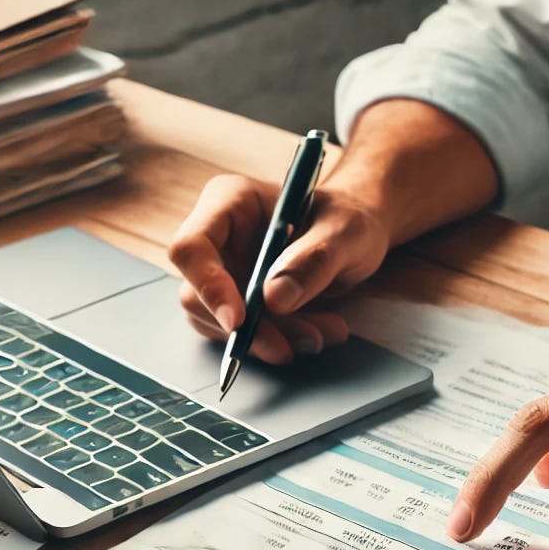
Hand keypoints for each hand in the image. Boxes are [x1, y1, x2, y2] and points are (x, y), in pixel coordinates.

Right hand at [168, 174, 389, 363]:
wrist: (356, 240)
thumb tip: (273, 300)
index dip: (207, 287)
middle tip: (289, 346)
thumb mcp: (346, 232)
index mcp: (229, 203)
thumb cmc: (348, 221)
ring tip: (319, 335)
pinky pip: (244, 336)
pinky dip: (278, 343)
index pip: (191, 247)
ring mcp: (224, 274)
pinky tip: (314, 334)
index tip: (239, 322)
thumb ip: (314, 260)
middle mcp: (218, 239)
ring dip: (269, 340)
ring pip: (222, 324)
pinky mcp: (238, 304)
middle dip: (247, 329)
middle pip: (199, 296)